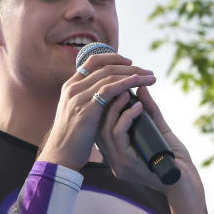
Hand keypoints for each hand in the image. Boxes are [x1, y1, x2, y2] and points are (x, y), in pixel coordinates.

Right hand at [38, 52, 155, 169]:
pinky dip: (125, 84)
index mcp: (71, 87)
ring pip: (109, 76)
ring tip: (151, 78)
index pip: (92, 62)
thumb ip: (91, 99)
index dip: (113, 58)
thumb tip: (110, 91)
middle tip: (149, 71)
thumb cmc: (73, 138)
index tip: (130, 62)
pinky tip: (139, 84)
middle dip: (130, 67)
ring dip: (134, 75)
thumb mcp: (79, 113)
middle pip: (105, 67)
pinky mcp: (87, 109)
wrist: (61, 155)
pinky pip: (109, 90)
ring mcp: (79, 97)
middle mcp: (73, 88)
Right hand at [97, 85, 198, 196]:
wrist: (186, 182)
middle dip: (107, 104)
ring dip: (116, 108)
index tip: (114, 90)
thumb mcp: (160, 131)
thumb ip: (150, 112)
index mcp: (117, 155)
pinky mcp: (125, 163)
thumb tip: (141, 89)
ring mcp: (117, 163)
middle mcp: (113, 160)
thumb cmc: (176, 160)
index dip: (104, 108)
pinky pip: (117, 134)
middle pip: (98, 127)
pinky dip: (126, 117)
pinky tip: (137, 107)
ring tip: (127, 92)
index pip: (99, 129)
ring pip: (105, 129)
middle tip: (119, 87)